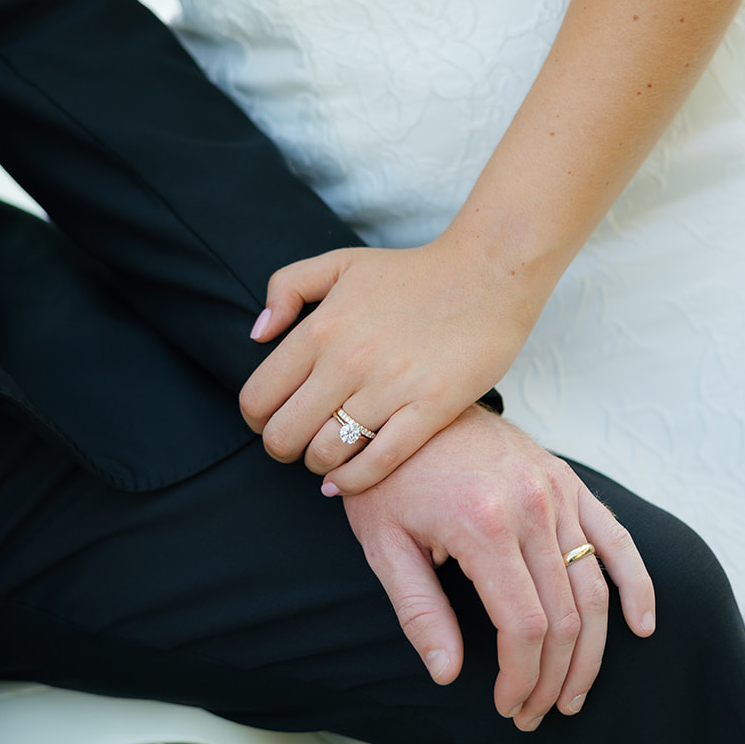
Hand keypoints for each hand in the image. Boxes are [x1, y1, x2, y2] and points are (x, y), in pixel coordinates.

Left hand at [240, 241, 543, 493]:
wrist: (488, 273)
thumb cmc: (412, 272)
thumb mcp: (340, 262)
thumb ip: (287, 287)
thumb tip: (258, 335)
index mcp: (320, 329)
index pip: (258, 398)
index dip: (256, 420)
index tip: (270, 421)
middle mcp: (347, 361)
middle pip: (284, 436)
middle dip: (282, 449)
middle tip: (297, 444)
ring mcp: (389, 388)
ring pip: (327, 454)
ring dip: (318, 465)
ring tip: (327, 457)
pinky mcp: (430, 408)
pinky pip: (378, 462)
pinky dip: (353, 481)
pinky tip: (345, 480)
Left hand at [340, 406, 654, 728]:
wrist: (405, 406)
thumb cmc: (388, 478)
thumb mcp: (382, 545)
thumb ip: (418, 612)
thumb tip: (447, 675)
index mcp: (483, 526)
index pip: (524, 626)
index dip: (521, 677)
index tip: (507, 705)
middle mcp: (531, 507)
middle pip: (565, 617)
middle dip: (553, 677)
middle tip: (534, 713)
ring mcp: (557, 492)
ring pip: (595, 589)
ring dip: (591, 651)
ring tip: (573, 694)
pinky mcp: (569, 482)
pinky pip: (616, 539)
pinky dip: (637, 585)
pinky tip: (642, 627)